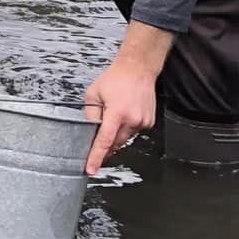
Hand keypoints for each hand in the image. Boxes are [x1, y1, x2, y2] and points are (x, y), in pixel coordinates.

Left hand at [83, 59, 156, 173]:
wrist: (138, 69)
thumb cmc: (115, 78)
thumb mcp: (93, 94)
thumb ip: (90, 115)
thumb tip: (89, 132)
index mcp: (116, 113)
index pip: (104, 141)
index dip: (96, 157)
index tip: (91, 170)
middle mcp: (132, 120)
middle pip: (114, 144)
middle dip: (105, 145)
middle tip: (97, 139)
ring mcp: (143, 122)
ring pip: (124, 139)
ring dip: (116, 134)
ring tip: (115, 114)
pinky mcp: (149, 123)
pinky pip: (133, 132)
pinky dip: (126, 129)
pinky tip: (125, 113)